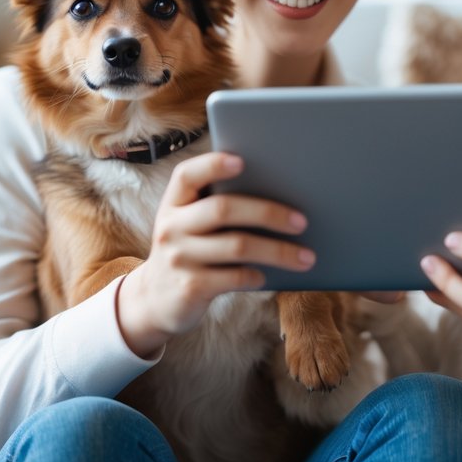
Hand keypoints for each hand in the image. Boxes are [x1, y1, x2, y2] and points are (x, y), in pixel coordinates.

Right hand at [117, 152, 315, 356]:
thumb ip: (218, 208)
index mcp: (174, 203)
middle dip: (269, 213)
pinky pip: (234, 277)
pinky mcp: (190, 288)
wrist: (155, 300)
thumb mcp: (191, 226)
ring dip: (278, 251)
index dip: (213, 165)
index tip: (242, 161)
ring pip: (238, 246)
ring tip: (307, 257)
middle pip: (223, 209)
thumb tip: (281, 196)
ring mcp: (179, 258)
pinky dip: (257, 275)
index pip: (187, 175)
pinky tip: (268, 275)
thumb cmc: (190, 251)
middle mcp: (171, 227)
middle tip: (302, 221)